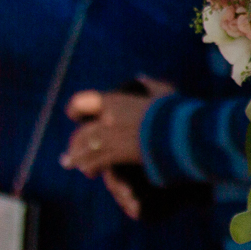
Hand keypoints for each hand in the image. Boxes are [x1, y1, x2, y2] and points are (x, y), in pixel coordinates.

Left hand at [61, 78, 171, 217]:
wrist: (180, 132)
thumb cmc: (173, 111)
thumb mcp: (162, 91)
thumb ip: (149, 84)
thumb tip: (141, 77)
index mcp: (114, 101)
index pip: (81, 103)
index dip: (75, 109)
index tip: (73, 115)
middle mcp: (107, 120)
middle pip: (81, 133)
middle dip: (75, 144)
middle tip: (70, 152)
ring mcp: (110, 139)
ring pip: (84, 151)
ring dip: (78, 159)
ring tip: (76, 165)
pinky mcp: (117, 155)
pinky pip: (97, 163)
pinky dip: (91, 167)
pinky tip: (91, 172)